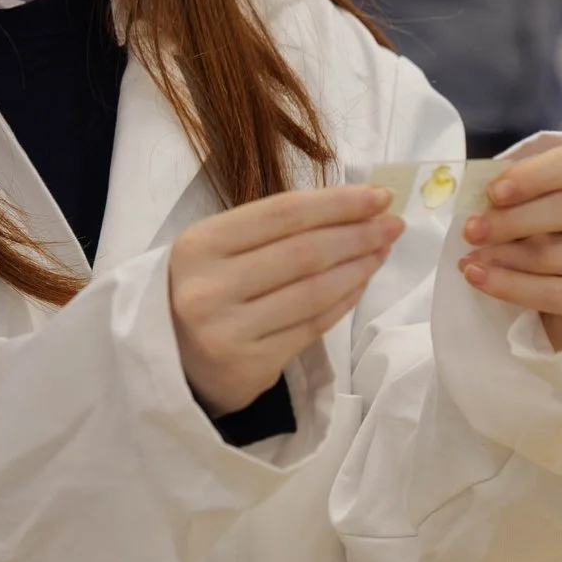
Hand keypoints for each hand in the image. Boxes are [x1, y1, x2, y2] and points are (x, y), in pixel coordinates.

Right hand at [167, 185, 403, 414]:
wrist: (167, 356)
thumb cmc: (203, 288)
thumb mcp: (217, 248)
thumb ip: (273, 229)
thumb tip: (355, 209)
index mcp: (200, 245)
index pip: (282, 214)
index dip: (337, 203)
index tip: (379, 196)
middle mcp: (210, 287)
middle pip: (304, 252)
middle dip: (358, 234)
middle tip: (394, 223)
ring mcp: (229, 330)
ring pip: (314, 292)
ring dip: (359, 267)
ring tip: (383, 250)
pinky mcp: (250, 364)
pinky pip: (312, 327)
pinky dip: (344, 301)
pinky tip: (361, 282)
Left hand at [458, 145, 561, 350]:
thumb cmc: (544, 234)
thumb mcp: (528, 205)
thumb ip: (511, 194)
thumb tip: (476, 197)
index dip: (531, 176)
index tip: (493, 193)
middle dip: (510, 220)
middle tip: (470, 231)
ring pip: (554, 254)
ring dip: (502, 256)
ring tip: (469, 259)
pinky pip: (552, 293)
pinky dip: (507, 286)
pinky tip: (478, 278)